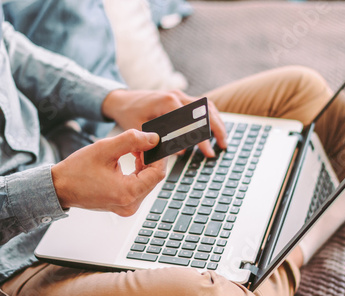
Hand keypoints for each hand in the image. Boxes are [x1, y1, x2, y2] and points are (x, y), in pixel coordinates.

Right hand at [51, 129, 166, 215]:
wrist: (60, 187)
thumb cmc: (77, 170)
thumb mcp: (105, 149)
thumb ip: (132, 141)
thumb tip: (153, 139)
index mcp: (127, 193)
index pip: (158, 173)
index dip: (159, 155)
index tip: (155, 141)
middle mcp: (130, 205)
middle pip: (154, 178)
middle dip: (150, 158)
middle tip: (141, 142)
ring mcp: (127, 207)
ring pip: (147, 181)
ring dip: (144, 164)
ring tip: (133, 149)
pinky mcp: (124, 205)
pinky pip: (139, 186)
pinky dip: (138, 172)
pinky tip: (131, 159)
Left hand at [102, 89, 227, 157]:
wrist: (121, 100)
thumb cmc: (129, 114)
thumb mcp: (140, 128)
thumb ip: (160, 139)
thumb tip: (180, 150)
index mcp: (167, 102)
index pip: (192, 122)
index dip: (202, 138)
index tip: (208, 152)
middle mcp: (177, 96)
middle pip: (205, 111)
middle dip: (216, 129)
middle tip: (223, 146)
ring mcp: (180, 95)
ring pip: (207, 107)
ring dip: (217, 122)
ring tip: (223, 139)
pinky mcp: (180, 98)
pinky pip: (201, 106)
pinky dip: (211, 117)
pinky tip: (215, 129)